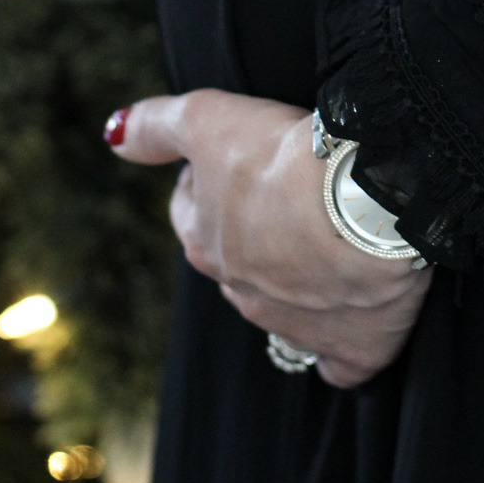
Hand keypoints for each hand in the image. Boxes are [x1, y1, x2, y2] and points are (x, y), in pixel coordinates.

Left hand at [111, 90, 430, 389]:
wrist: (369, 202)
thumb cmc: (289, 159)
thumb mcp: (210, 120)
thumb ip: (156, 126)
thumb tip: (114, 135)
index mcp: (207, 243)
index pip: (190, 213)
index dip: (208, 182)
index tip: (236, 158)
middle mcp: (243, 291)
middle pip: (235, 263)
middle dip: (253, 233)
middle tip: (288, 195)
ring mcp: (296, 325)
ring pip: (283, 310)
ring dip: (298, 282)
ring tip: (331, 241)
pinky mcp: (350, 347)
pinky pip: (337, 362)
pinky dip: (340, 350)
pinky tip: (349, 330)